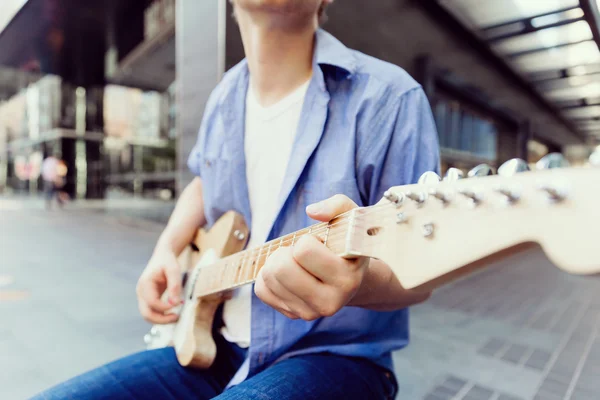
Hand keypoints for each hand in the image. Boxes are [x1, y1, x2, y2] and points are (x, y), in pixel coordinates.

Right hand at [136, 245, 182, 323]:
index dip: (165, 307)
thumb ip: (174, 286)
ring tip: (176, 316)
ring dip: (161, 319)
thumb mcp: (174, 270)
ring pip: (148, 315)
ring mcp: (143, 296)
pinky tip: (173, 312)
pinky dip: (161, 315)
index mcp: (145, 284)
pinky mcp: (148, 299)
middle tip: (176, 317)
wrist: (162, 256)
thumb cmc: (168, 261)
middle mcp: (141, 292)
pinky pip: (152, 311)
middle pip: (146, 314)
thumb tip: (175, 303)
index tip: (178, 304)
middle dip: (161, 320)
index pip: (152, 302)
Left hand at [255, 195, 368, 319]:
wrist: (351, 278)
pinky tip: (287, 274)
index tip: (320, 244)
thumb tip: (311, 211)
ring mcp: (310, 313)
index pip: (304, 250)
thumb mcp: (350, 219)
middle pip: (281, 269)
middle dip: (285, 252)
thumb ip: (336, 206)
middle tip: (300, 252)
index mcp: (347, 279)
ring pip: (268, 279)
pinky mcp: (293, 315)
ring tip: (296, 262)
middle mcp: (330, 303)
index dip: (307, 241)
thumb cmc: (347, 244)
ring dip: (276, 262)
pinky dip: (268, 277)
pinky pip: (261, 290)